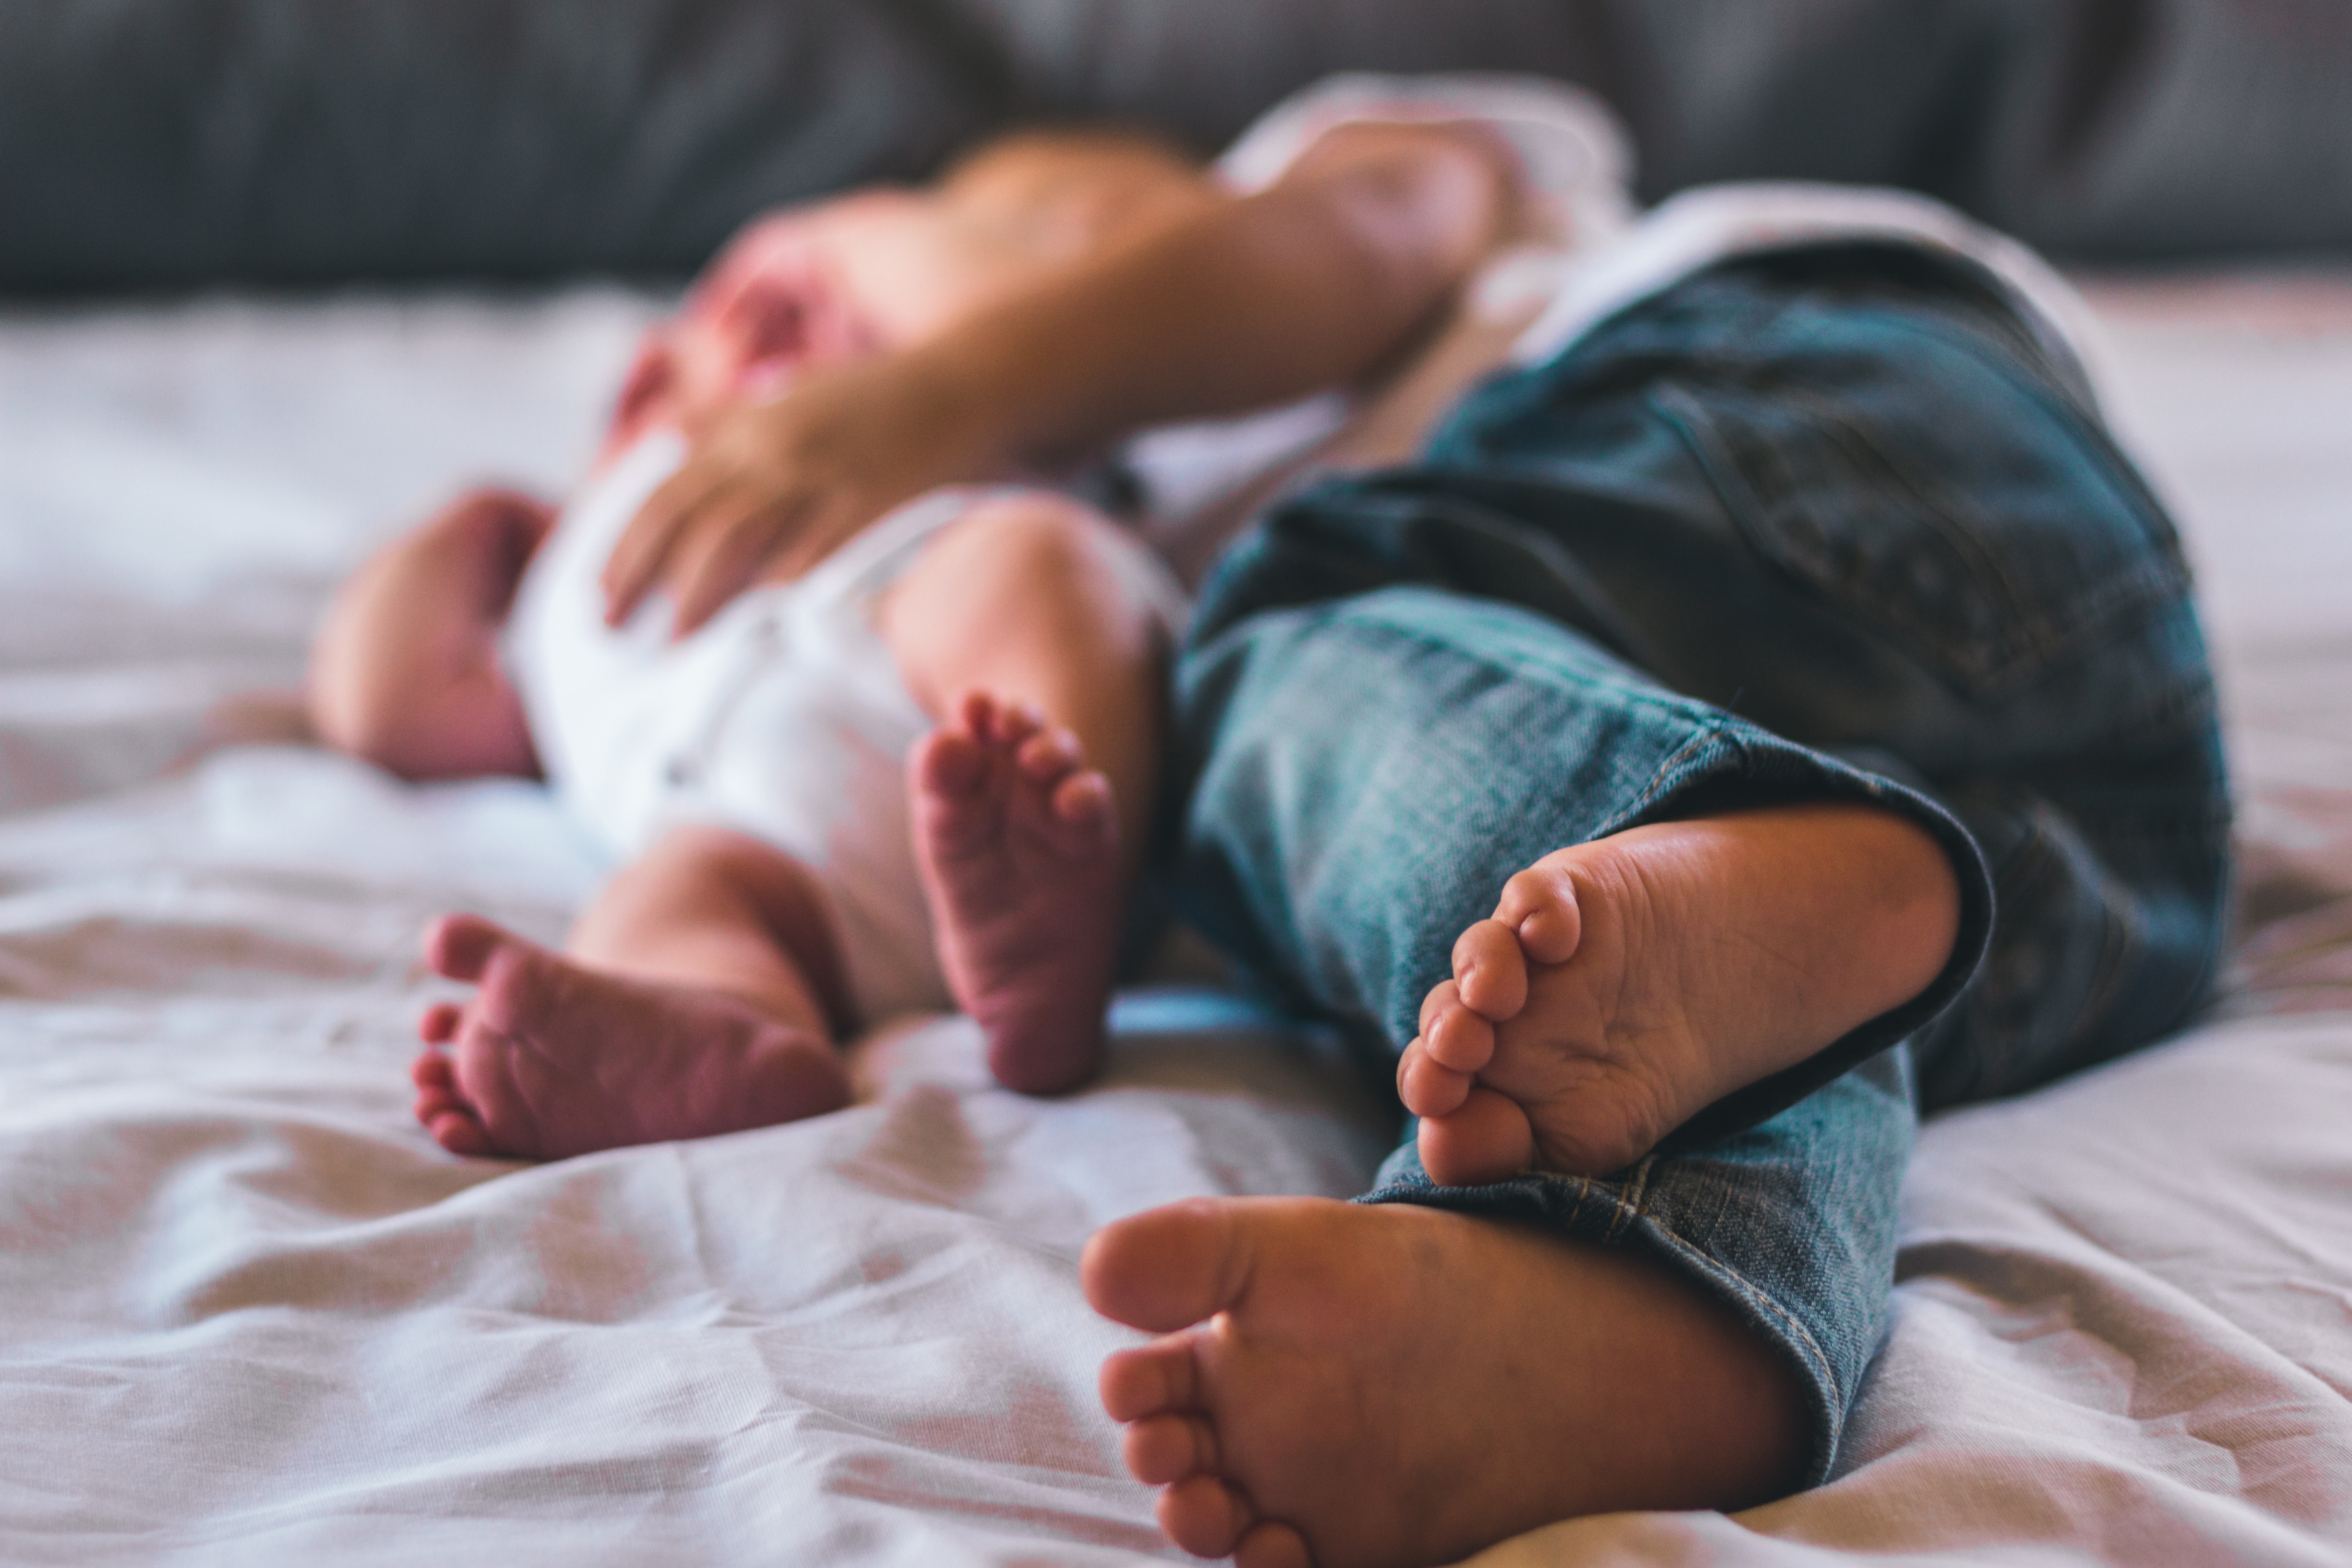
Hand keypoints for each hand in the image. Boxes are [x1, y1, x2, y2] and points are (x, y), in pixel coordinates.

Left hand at [599, 351, 1004, 634]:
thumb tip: (661, 439)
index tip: (595, 591)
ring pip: (740, 536)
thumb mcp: (786, 391)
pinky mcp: (871, 504)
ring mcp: (823, 477)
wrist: (964, 382)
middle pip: (690, 518)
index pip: (667, 490)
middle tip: (609, 626)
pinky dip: (784, 589)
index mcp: (750, 429)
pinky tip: (761, 626)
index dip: (625, 543)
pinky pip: (817, 552)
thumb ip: (724, 419)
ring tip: (675, 641)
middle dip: (641, 574)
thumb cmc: (874, 396)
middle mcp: (774, 451)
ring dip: (699, 593)